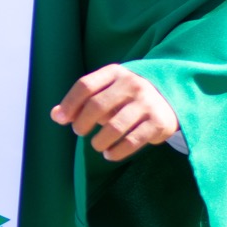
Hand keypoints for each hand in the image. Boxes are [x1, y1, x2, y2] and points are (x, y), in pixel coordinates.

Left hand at [50, 64, 179, 162]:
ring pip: (113, 128)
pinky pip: (131, 142)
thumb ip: (82, 100)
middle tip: (80, 131)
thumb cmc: (128, 96)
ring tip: (96, 144)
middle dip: (82, 123)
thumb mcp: (107, 90)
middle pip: (97, 106)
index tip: (62, 119)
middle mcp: (132, 85)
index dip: (69, 104)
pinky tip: (109, 153)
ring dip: (99, 141)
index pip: (85, 86)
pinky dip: (115, 152)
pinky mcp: (158, 123)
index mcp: (115, 73)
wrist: (171, 97)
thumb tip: (55, 115)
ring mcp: (147, 103)